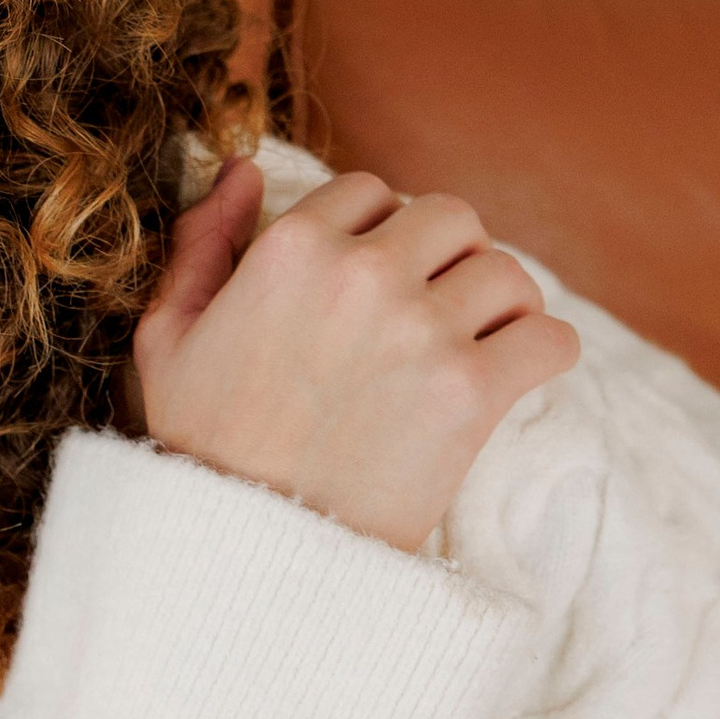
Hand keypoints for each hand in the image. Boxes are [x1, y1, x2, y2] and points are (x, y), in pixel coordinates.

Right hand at [134, 158, 578, 551]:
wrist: (244, 550)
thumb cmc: (201, 445)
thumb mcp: (169, 337)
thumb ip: (202, 243)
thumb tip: (244, 168)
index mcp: (290, 247)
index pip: (369, 190)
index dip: (375, 232)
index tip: (375, 278)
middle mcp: (362, 273)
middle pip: (451, 217)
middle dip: (447, 257)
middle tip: (432, 310)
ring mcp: (422, 330)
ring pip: (507, 271)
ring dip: (499, 304)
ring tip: (475, 343)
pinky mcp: (470, 392)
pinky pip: (550, 338)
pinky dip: (544, 352)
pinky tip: (514, 375)